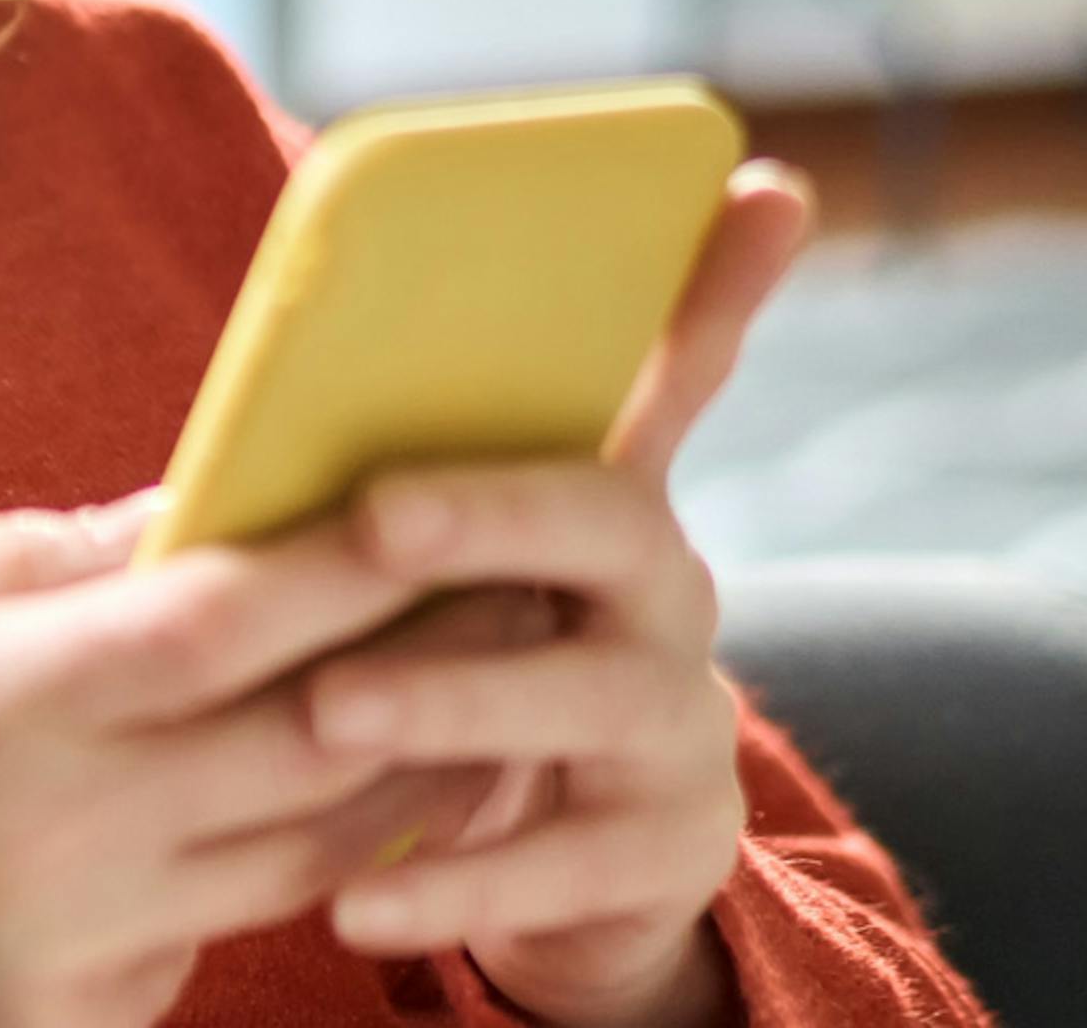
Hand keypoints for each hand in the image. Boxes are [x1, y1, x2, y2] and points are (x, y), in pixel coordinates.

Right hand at [0, 493, 505, 1027]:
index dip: (338, 561)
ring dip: (415, 768)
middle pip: (309, 740)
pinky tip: (340, 806)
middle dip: (431, 656)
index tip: (421, 494)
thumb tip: (156, 513)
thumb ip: (2, 566)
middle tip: (521, 578)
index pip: (216, 624)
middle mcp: (59, 834)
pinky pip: (230, 931)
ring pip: (311, 853)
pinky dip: (301, 865)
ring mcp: (84, 948)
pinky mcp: (89, 1026)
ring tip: (492, 687)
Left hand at [303, 160, 815, 1027]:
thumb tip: (403, 328)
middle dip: (488, 510)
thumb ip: (429, 452)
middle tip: (373, 516)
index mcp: (606, 498)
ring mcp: (677, 724)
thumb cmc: (476, 656)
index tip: (759, 186)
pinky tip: (355, 900)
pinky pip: (557, 865)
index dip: (714, 286)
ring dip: (447, 697)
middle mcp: (667, 595)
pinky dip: (449, 879)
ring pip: (579, 697)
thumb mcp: (456, 553)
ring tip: (328, 712)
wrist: (565, 865)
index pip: (666, 373)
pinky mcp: (664, 852)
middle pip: (607, 522)